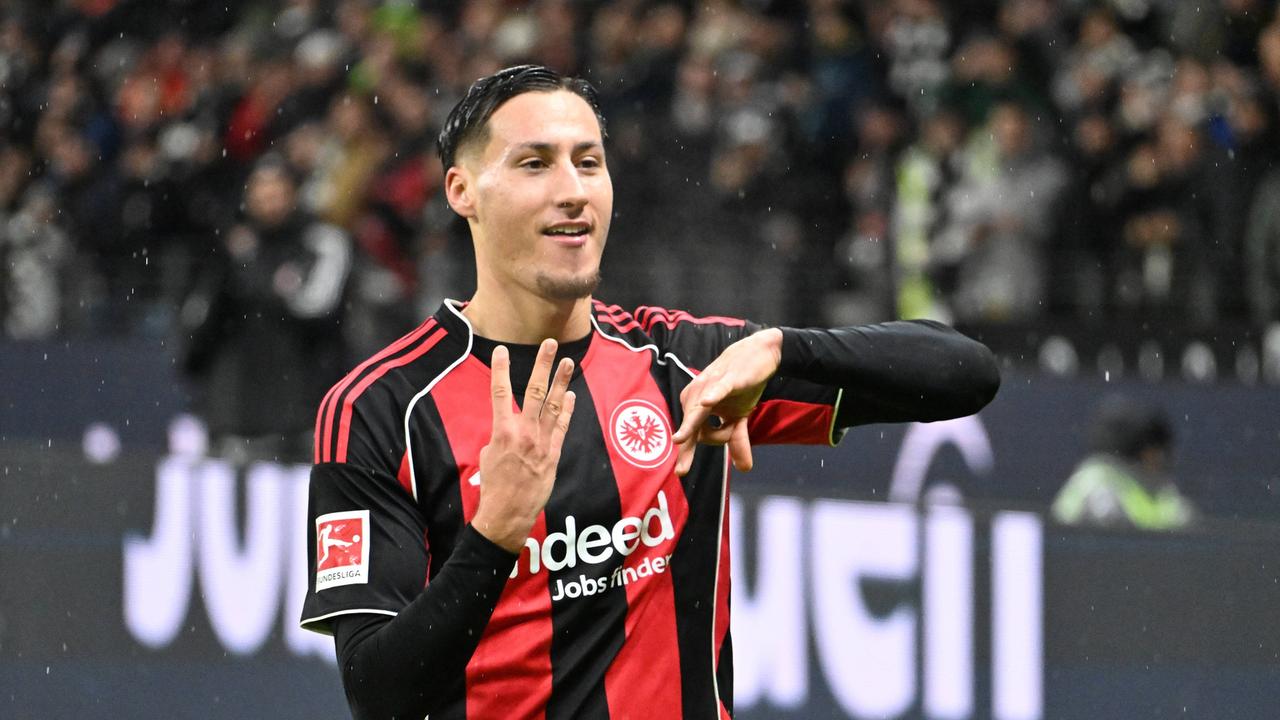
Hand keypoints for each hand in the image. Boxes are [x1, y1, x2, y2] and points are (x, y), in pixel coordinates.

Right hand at [471, 340, 575, 551]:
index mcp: (502, 431)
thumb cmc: (493, 486)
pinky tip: (570, 394)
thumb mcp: (488, 455)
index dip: (501, 369)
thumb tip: (508, 427)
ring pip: (554, 406)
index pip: (500, 393)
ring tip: (568, 362)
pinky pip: (562, 427)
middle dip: (542, 365)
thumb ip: (500, 435)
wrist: (507, 514)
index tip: (501, 350)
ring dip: (561, 382)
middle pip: (535, 391)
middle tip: (550, 344)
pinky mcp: (553, 454)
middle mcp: (524, 433)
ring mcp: (541, 443)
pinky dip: (567, 410)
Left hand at [671, 328, 781, 476]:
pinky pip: (717, 390)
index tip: (681, 473)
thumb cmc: (742, 385)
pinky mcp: (726, 379)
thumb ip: (737, 441)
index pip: (691, 434)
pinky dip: (712, 396)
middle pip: (693, 428)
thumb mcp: (740, 416)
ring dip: (708, 429)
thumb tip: (744, 469)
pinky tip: (707, 402)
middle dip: (688, 448)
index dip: (687, 454)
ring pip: (702, 415)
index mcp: (696, 407)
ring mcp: (708, 387)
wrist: (759, 354)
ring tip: (699, 436)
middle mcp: (696, 397)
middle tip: (681, 470)